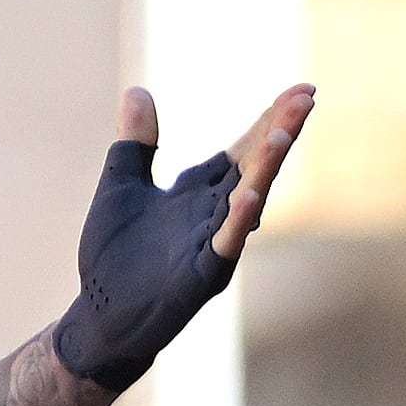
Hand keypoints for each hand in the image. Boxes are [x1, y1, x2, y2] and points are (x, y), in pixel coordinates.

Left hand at [51, 82, 318, 386]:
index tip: (302, 89)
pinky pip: (224, 246)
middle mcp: (215, 215)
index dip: (271, 119)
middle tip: (306, 98)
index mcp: (202, 191)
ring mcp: (213, 246)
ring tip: (283, 133)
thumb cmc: (113, 255)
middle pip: (255, 166)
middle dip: (279, 132)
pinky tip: (249, 196)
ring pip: (247, 201)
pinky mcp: (200, 277)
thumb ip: (135, 143)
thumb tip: (137, 90)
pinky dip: (236, 222)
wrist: (99, 316)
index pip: (244, 148)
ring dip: (265, 169)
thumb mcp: (121, 186)